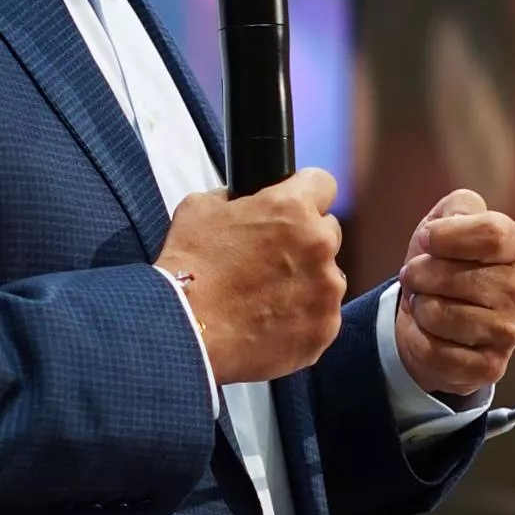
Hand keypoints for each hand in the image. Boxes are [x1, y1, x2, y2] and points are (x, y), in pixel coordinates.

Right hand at [159, 172, 343, 386]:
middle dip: (305, 242)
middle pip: (328, 232)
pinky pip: (322, 316)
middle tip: (272, 259)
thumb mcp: (200, 209)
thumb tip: (241, 201)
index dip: (305, 194)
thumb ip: (232, 198)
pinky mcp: (324, 328)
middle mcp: (318, 245)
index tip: (295, 208)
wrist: (186, 330)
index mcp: (292, 208)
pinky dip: (303, 318)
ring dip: (306, 282)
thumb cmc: (191, 270)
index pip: (322, 184)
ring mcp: (326, 290)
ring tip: (267, 297)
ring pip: (327, 277)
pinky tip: (271, 322)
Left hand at [394, 187, 514, 402]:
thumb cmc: (443, 263)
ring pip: (439, 315)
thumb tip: (448, 226)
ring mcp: (511, 332)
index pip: (490, 233)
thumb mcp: (448, 222)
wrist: (434, 319)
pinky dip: (418, 340)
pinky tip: (429, 334)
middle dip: (418, 274)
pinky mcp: (491, 366)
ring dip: (419, 308)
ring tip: (425, 304)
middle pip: (451, 276)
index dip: (445, 236)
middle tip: (418, 278)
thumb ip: (457, 206)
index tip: (426, 240)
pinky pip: (435, 352)